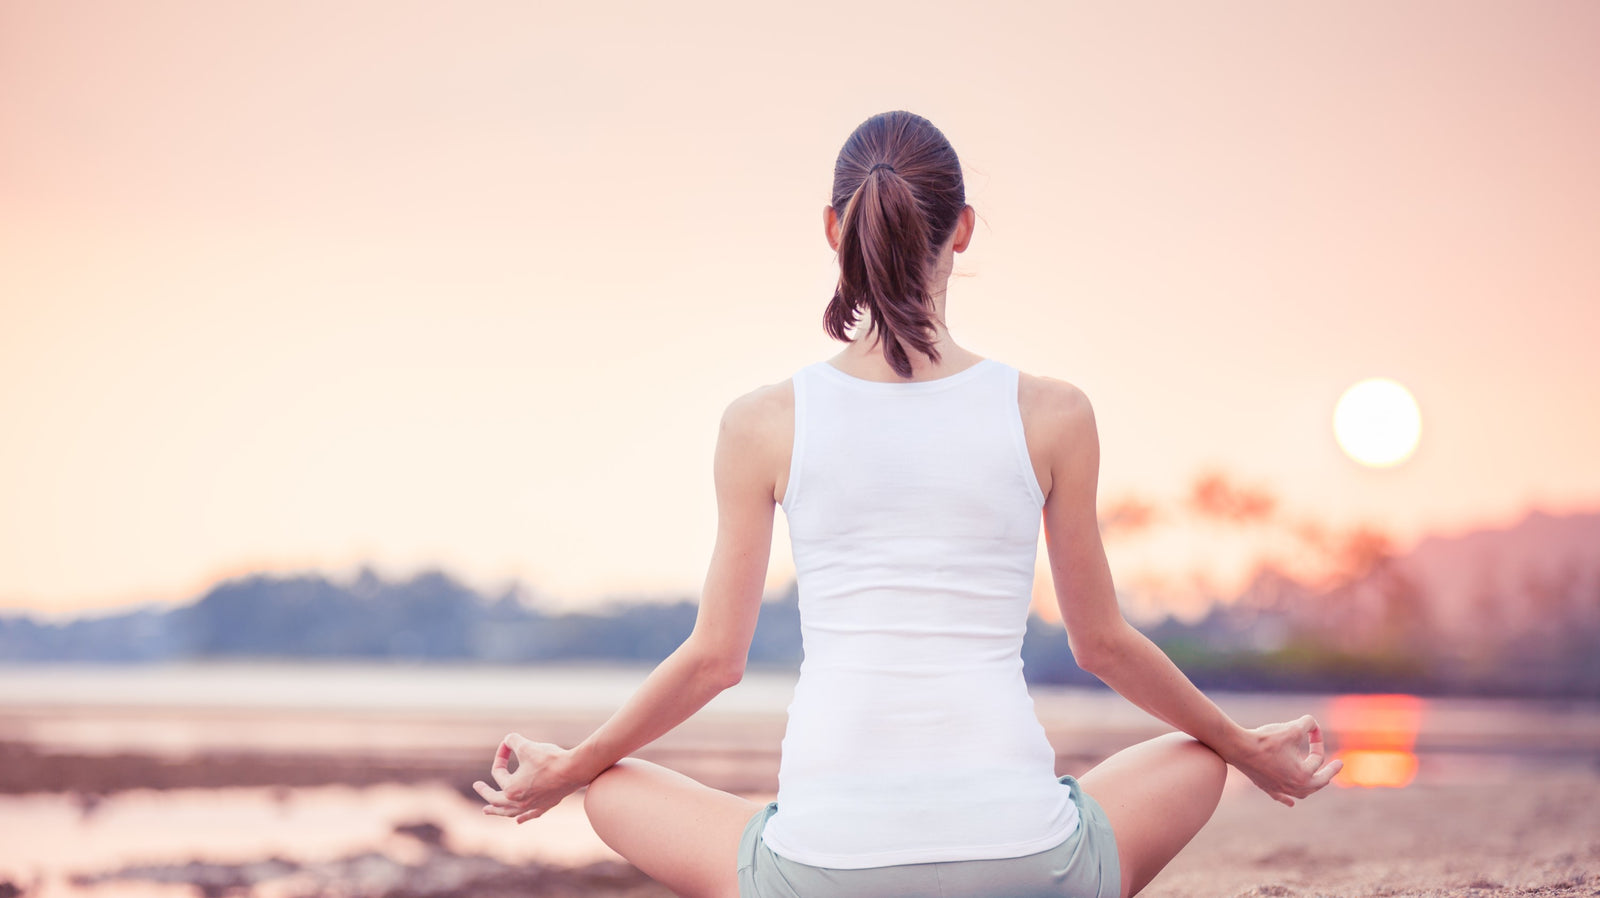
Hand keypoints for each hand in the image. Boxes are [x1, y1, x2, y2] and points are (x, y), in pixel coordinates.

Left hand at [473, 733, 584, 822]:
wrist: (574, 770)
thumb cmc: (549, 759)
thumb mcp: (526, 745)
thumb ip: (512, 740)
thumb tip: (508, 739)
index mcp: (511, 789)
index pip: (498, 772)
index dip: (500, 755)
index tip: (508, 744)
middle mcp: (519, 802)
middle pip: (496, 800)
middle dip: (485, 792)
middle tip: (477, 787)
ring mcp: (532, 806)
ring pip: (510, 812)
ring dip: (498, 810)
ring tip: (488, 810)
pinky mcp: (546, 805)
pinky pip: (530, 815)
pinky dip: (523, 817)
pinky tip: (519, 820)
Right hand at [1229, 714, 1343, 806]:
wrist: (1238, 747)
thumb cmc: (1266, 739)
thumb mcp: (1292, 728)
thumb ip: (1308, 723)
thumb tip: (1313, 723)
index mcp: (1304, 775)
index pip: (1318, 757)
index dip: (1317, 739)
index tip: (1312, 728)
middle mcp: (1294, 787)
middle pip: (1318, 782)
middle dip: (1328, 772)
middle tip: (1337, 765)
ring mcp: (1280, 789)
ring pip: (1302, 792)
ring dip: (1311, 786)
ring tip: (1316, 781)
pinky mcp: (1266, 787)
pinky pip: (1281, 797)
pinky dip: (1287, 799)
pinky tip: (1291, 803)